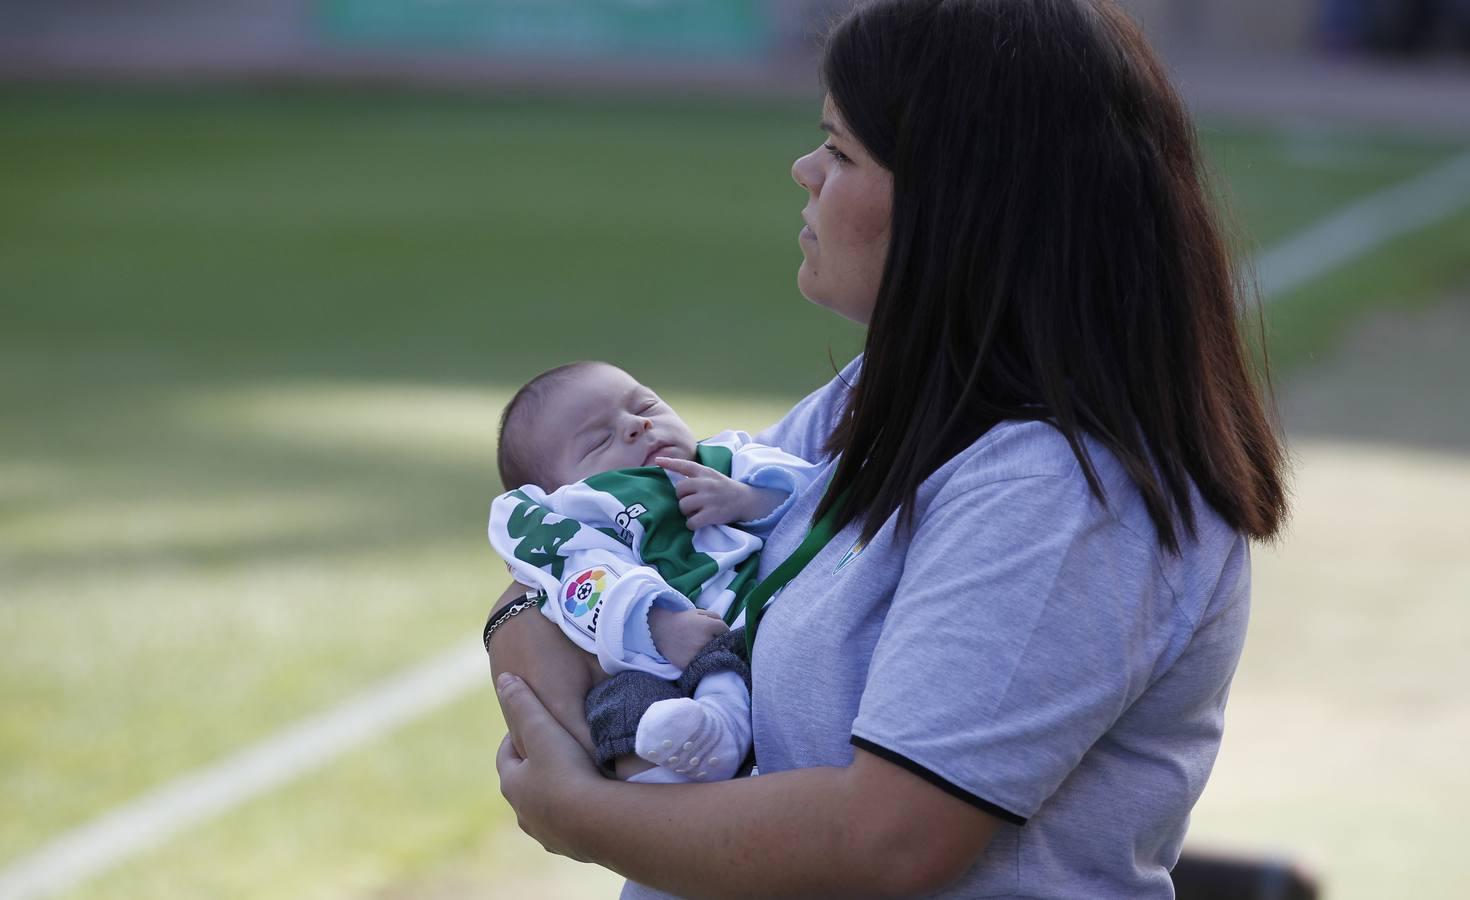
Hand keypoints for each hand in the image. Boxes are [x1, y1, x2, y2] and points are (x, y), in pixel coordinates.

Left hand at [495, 672, 604, 860]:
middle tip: (555, 748)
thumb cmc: (566, 771)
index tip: (534, 723)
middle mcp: (524, 814)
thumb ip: (523, 703)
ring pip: (545, 808)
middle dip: (536, 767)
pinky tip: (592, 806)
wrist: (597, 823)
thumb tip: (503, 678)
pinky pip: (570, 827)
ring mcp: (547, 834)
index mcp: (513, 785)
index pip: (507, 755)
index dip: (518, 736)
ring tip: (575, 777)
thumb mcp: (542, 728)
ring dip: (554, 793)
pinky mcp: (572, 848)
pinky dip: (575, 814)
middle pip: (525, 784)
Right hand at [648, 606, 727, 668]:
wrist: (661, 629)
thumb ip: (715, 617)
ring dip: (711, 654)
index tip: (716, 632)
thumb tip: (726, 631)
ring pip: (713, 656)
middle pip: (721, 644)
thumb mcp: (699, 612)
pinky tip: (695, 656)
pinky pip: (701, 666)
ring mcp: (697, 654)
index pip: (725, 630)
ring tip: (701, 649)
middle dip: (718, 642)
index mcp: (709, 626)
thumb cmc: (682, 620)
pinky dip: (700, 662)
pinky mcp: (689, 665)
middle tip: (708, 641)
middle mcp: (705, 641)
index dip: (721, 630)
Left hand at [656, 457, 783, 529]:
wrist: (746, 500)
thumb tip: (674, 481)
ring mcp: (709, 498)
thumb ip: (695, 476)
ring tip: (696, 512)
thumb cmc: (724, 489)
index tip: (658, 460)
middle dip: (682, 498)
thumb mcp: (712, 476)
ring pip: (683, 506)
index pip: (685, 465)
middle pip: (679, 490)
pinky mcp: (712, 514)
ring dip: (686, 512)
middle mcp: (706, 483)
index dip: (670, 463)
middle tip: (692, 502)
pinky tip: (699, 522)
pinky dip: (692, 524)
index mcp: (705, 472)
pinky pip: (691, 521)